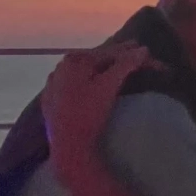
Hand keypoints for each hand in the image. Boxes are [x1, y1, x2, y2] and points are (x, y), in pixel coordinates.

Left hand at [41, 42, 160, 177]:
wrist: (68, 146)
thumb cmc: (88, 113)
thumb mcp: (109, 87)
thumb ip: (125, 65)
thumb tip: (143, 49)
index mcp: (74, 60)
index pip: (107, 52)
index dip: (128, 52)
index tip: (144, 49)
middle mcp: (60, 67)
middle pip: (93, 60)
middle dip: (113, 58)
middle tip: (132, 54)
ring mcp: (52, 84)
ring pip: (81, 72)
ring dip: (98, 68)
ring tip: (113, 66)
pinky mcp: (50, 101)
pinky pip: (71, 85)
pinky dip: (84, 82)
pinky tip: (89, 84)